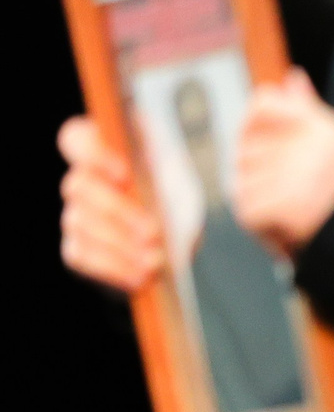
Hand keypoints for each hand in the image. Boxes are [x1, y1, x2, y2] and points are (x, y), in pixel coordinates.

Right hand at [58, 116, 164, 292]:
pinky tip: (141, 275)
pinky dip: (112, 266)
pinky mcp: (77, 246)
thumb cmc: (178, 199)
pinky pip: (79, 255)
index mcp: (107, 149)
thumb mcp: (180, 180)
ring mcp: (75, 213)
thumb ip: (162, 172)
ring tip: (155, 259)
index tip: (125, 175)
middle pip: (77, 185)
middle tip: (153, 232)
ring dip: (119, 243)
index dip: (92, 153)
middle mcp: (84, 178)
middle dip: (117, 211)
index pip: (75, 137)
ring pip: (78, 222)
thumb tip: (148, 188)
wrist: (180, 242)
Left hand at [235, 69, 333, 252]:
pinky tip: (286, 226)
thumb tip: (293, 76)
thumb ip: (307, 109)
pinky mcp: (279, 206)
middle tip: (292, 188)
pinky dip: (261, 223)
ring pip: (243, 180)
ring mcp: (291, 176)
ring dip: (259, 198)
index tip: (270, 146)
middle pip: (245, 147)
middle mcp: (306, 146)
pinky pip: (247, 210)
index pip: (261, 104)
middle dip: (258, 169)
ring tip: (292, 209)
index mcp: (320, 126)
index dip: (255, 123)